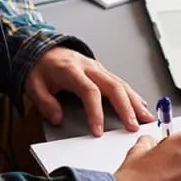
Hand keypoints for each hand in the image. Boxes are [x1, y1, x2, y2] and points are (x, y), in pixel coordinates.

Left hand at [25, 47, 154, 135]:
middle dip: (125, 108)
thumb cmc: (41, 67)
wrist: (44, 48)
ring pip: (121, 83)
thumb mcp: (33, 85)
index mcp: (72, 70)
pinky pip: (121, 82)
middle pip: (113, 86)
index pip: (89, 91)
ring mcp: (98, 68)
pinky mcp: (102, 71)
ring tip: (146, 118)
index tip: (98, 131)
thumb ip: (45, 103)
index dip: (95, 112)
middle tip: (133, 126)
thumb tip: (57, 118)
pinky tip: (141, 105)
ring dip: (135, 102)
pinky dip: (133, 95)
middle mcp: (89, 68)